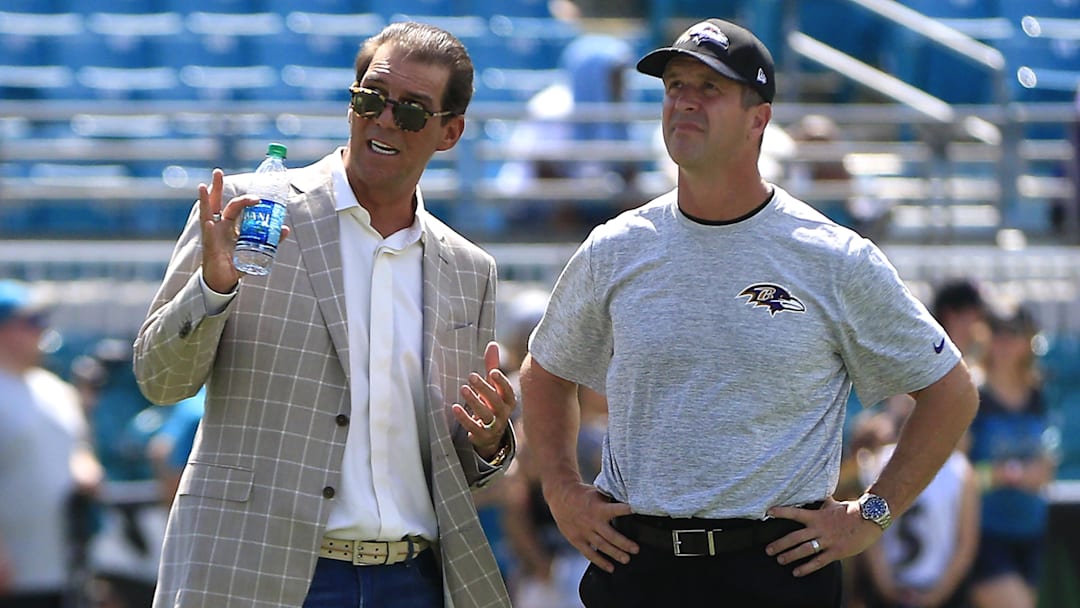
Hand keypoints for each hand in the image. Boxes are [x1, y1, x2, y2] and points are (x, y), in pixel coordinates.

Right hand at [199, 168, 290, 292]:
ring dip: (205, 200)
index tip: (259, 198)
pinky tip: (208, 223)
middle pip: (216, 203)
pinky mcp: (209, 248)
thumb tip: (284, 228)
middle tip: (217, 171)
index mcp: (229, 224)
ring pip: (206, 214)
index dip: (246, 199)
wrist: (224, 280)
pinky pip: (208, 237)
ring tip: (202, 187)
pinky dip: (209, 229)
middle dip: (217, 187)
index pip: (235, 206)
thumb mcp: (256, 249)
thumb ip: (270, 239)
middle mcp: (218, 226)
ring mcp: (211, 235)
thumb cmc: (236, 262)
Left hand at [453, 341, 514, 458]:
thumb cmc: (491, 404)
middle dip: (484, 388)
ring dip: (474, 401)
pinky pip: (474, 427)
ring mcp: (494, 426)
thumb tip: (492, 344)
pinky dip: (464, 418)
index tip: (492, 372)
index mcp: (508, 401)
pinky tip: (455, 408)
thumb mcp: (493, 387)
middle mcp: (503, 414)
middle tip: (471, 376)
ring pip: (486, 414)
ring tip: (463, 389)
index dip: (501, 382)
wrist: (492, 435)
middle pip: (496, 401)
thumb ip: (492, 367)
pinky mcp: (482, 436)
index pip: (508, 391)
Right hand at [545, 482, 634, 572]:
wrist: (560, 496)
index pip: (615, 509)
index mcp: (598, 508)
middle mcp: (592, 521)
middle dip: (624, 543)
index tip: (636, 512)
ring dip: (615, 553)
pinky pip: (589, 553)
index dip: (625, 510)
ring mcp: (584, 532)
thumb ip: (610, 502)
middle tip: (635, 550)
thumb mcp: (597, 492)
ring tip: (626, 559)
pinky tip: (610, 568)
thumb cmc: (582, 494)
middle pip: (610, 535)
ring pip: (601, 545)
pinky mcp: (576, 540)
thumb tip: (629, 505)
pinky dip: (600, 562)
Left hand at [765, 497, 880, 576]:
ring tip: (779, 560)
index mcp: (817, 516)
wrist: (870, 519)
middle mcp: (820, 529)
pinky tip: (796, 572)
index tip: (768, 512)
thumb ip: (821, 503)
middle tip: (768, 550)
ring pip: (804, 550)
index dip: (781, 512)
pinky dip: (806, 568)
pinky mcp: (836, 552)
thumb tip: (814, 492)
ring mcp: (828, 541)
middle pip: (795, 537)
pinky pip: (818, 562)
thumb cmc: (851, 510)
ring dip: (790, 556)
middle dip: (780, 544)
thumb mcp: (833, 504)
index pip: (795, 513)